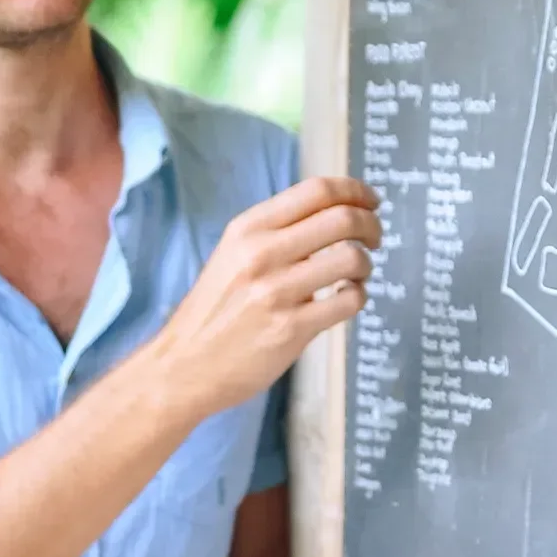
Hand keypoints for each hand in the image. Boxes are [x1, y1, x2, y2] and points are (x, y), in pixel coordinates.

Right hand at [156, 177, 380, 421]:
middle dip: (371, 225)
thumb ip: (277, 231)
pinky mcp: (291, 329)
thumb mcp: (233, 254)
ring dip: (366, 264)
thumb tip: (335, 210)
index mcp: (248, 228)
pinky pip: (349, 300)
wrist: (183, 366)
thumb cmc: (215, 310)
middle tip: (374, 238)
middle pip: (343, 218)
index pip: (318, 190)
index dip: (355, 191)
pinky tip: (345, 298)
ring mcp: (276, 292)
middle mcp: (261, 253)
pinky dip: (358, 296)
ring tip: (356, 275)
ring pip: (352, 258)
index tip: (371, 201)